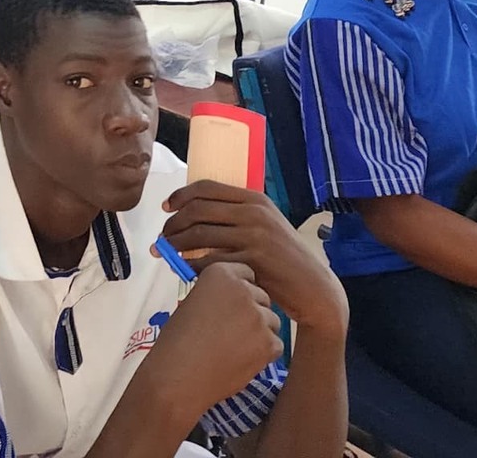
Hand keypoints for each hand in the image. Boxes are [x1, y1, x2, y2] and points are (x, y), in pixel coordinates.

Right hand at [147, 261, 284, 409]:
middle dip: (251, 311)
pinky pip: (275, 343)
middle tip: (231, 329)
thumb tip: (232, 299)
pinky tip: (241, 359)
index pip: (246, 272)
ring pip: (272, 320)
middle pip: (261, 296)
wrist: (179, 374)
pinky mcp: (269, 343)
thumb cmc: (177, 340)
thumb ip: (216, 293)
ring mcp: (259, 316)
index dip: (239, 290)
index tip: (230, 303)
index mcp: (220, 273)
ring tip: (234, 347)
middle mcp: (243, 289)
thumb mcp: (192, 301)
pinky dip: (263, 352)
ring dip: (259, 331)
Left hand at [160, 181, 347, 336]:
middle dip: (172, 223)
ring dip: (175, 244)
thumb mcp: (265, 227)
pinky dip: (192, 265)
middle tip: (161, 237)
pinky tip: (184, 270)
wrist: (315, 288)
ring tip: (164, 253)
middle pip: (197, 210)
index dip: (180, 196)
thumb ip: (236, 217)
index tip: (165, 208)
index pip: (206, 188)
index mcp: (254, 199)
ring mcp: (255, 236)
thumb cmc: (284, 259)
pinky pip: (211, 261)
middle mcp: (254, 212)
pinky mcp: (254, 261)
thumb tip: (193, 215)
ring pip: (199, 234)